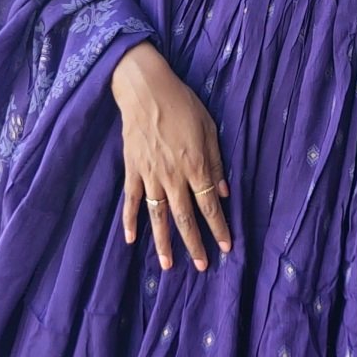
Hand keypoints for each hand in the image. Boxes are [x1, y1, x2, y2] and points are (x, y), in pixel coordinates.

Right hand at [110, 42, 231, 269]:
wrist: (145, 89)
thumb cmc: (182, 104)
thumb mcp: (209, 129)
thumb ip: (217, 163)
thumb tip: (224, 193)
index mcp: (195, 166)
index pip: (209, 205)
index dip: (219, 228)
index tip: (226, 247)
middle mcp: (173, 176)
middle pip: (185, 218)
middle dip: (195, 244)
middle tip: (203, 267)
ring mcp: (150, 175)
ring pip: (158, 216)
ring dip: (164, 242)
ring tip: (168, 265)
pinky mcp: (132, 170)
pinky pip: (132, 201)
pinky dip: (130, 221)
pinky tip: (131, 240)